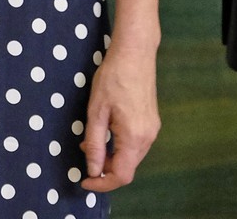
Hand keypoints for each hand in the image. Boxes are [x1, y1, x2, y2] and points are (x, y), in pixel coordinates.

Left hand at [79, 40, 159, 191]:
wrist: (135, 52)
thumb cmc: (113, 77)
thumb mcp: (96, 111)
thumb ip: (95, 144)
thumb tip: (93, 170)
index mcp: (134, 137)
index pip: (121, 175)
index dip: (102, 183)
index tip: (84, 180)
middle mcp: (148, 137)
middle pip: (127, 168)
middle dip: (105, 168)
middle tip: (84, 154)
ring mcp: (153, 129)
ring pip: (132, 157)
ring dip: (112, 157)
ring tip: (92, 141)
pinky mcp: (152, 122)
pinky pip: (136, 144)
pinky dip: (120, 146)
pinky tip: (106, 132)